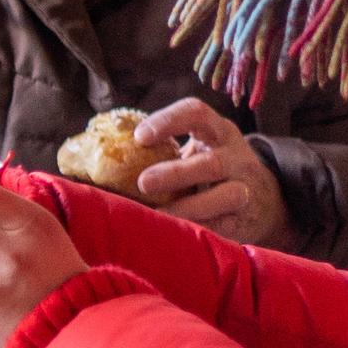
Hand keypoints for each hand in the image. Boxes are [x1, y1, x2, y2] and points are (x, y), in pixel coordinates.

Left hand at [128, 98, 288, 248]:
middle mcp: (236, 156)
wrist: (262, 201)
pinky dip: (198, 229)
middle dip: (176, 173)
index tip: (139, 137)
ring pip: (227, 195)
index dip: (168, 121)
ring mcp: (246, 189)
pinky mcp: (246, 219)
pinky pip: (225, 226)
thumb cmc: (206, 172)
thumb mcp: (192, 151)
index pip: (197, 113)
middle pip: (211, 162)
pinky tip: (173, 234)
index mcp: (216, 132)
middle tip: (143, 183)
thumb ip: (157, 150)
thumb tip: (86, 159)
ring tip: (157, 215)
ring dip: (189, 207)